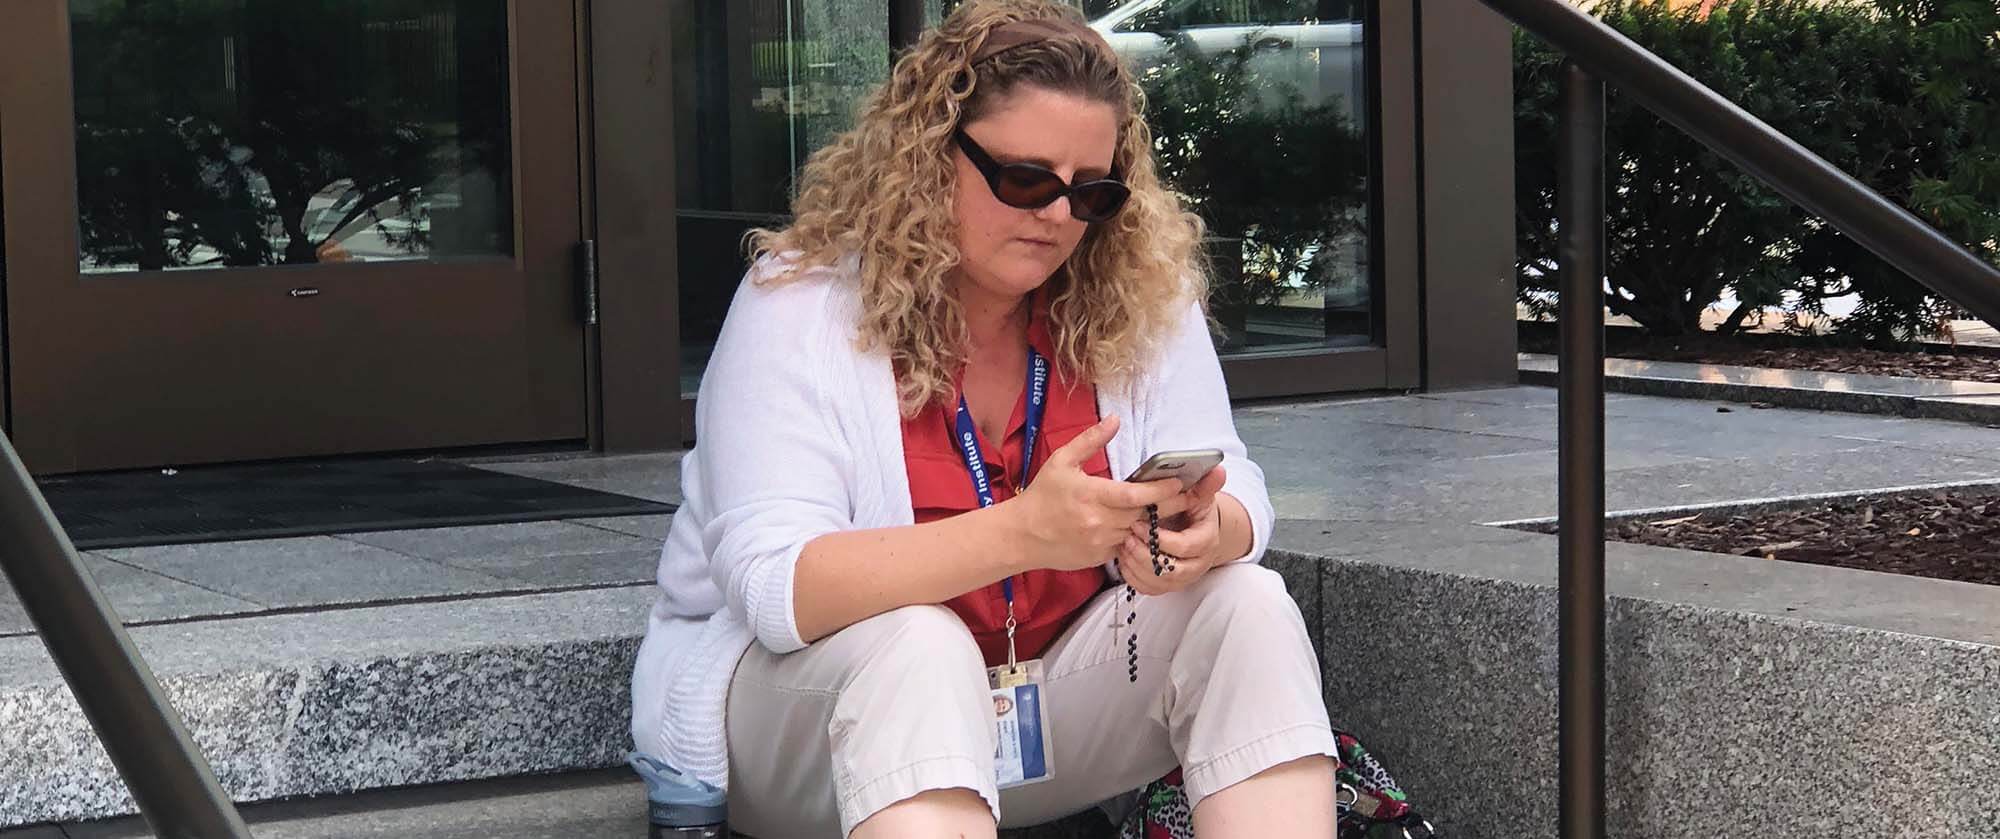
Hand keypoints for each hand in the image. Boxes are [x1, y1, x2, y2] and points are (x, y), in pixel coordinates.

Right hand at [1011, 415, 1183, 571]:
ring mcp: (1100, 543)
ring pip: (1138, 532)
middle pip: (1145, 514)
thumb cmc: (1042, 496)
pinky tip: (1145, 526)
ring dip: (1154, 521)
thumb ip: (1091, 440)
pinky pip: (1126, 545)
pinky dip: (1136, 536)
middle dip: (1170, 505)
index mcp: (1091, 495)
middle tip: (1189, 495)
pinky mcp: (1099, 558)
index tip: (1178, 481)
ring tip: (1173, 509)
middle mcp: (1099, 522)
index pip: (1135, 495)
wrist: (1021, 536)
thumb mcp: (1062, 461)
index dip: (1161, 490)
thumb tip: (1115, 419)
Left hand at [1116, 465, 1226, 594]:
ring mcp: (1182, 578)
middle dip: (1145, 555)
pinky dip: (1133, 576)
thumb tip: (1218, 471)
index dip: (1160, 538)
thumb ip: (1205, 485)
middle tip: (1128, 537)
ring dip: (1136, 565)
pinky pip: (1148, 589)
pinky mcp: (1167, 585)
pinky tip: (1124, 559)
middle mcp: (1197, 564)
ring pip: (1158, 582)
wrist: (1194, 529)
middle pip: (1171, 571)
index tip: (1140, 523)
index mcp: (1207, 541)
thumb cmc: (1193, 511)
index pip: (1185, 547)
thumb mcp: (1200, 495)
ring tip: (1123, 546)